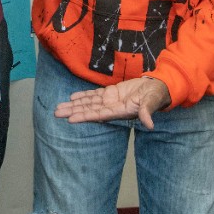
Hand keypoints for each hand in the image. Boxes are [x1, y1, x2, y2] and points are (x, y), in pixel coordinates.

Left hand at [54, 76, 170, 127]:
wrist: (157, 88)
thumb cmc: (156, 96)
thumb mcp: (152, 102)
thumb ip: (147, 112)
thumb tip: (150, 124)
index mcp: (120, 111)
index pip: (98, 115)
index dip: (84, 116)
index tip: (71, 120)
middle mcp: (111, 108)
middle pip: (88, 110)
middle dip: (72, 112)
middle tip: (56, 113)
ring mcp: (110, 100)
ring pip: (88, 103)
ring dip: (74, 105)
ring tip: (59, 108)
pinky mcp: (111, 93)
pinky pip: (94, 95)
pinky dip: (83, 96)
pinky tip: (72, 97)